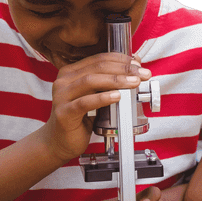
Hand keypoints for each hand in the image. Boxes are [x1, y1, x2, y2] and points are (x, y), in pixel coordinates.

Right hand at [36, 53, 150, 163]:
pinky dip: (102, 98)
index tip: (139, 64)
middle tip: (142, 73)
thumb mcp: (96, 95)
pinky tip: (117, 97)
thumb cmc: (79, 118)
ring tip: (134, 83)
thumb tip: (134, 65)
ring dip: (116, 80)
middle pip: (97, 67)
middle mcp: (64, 80)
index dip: (121, 59)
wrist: (60, 142)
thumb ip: (109, 81)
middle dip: (124, 68)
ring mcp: (62, 96)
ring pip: (91, 81)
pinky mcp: (64, 113)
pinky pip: (85, 102)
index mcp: (71, 72)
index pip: (99, 58)